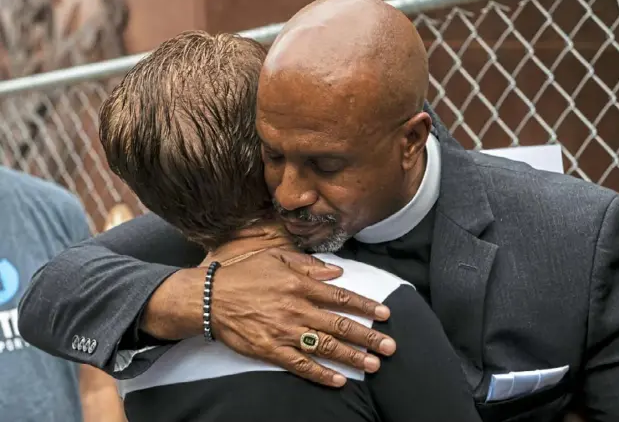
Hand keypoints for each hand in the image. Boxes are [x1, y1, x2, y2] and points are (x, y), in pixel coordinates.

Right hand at [211, 248, 395, 386]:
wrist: (209, 298)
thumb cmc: (243, 274)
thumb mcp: (275, 257)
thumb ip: (308, 264)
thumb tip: (336, 271)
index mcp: (300, 285)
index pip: (341, 297)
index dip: (365, 306)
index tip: (384, 314)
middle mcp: (297, 309)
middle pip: (340, 325)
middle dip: (368, 337)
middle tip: (390, 346)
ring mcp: (285, 332)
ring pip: (326, 347)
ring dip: (352, 357)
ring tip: (374, 364)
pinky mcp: (272, 350)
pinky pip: (301, 365)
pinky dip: (321, 374)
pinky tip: (339, 380)